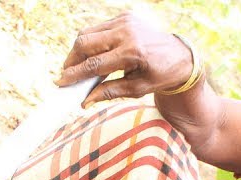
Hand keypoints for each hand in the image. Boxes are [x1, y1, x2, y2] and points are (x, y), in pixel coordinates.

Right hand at [57, 12, 195, 106]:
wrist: (179, 56)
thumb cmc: (158, 75)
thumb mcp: (135, 89)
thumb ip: (108, 92)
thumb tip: (84, 102)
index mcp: (131, 53)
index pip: (94, 64)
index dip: (74, 74)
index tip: (60, 82)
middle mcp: (127, 33)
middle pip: (84, 43)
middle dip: (72, 60)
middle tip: (68, 74)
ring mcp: (125, 21)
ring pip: (87, 32)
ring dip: (79, 50)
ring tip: (79, 66)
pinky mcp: (125, 16)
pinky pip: (98, 28)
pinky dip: (92, 41)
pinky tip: (94, 54)